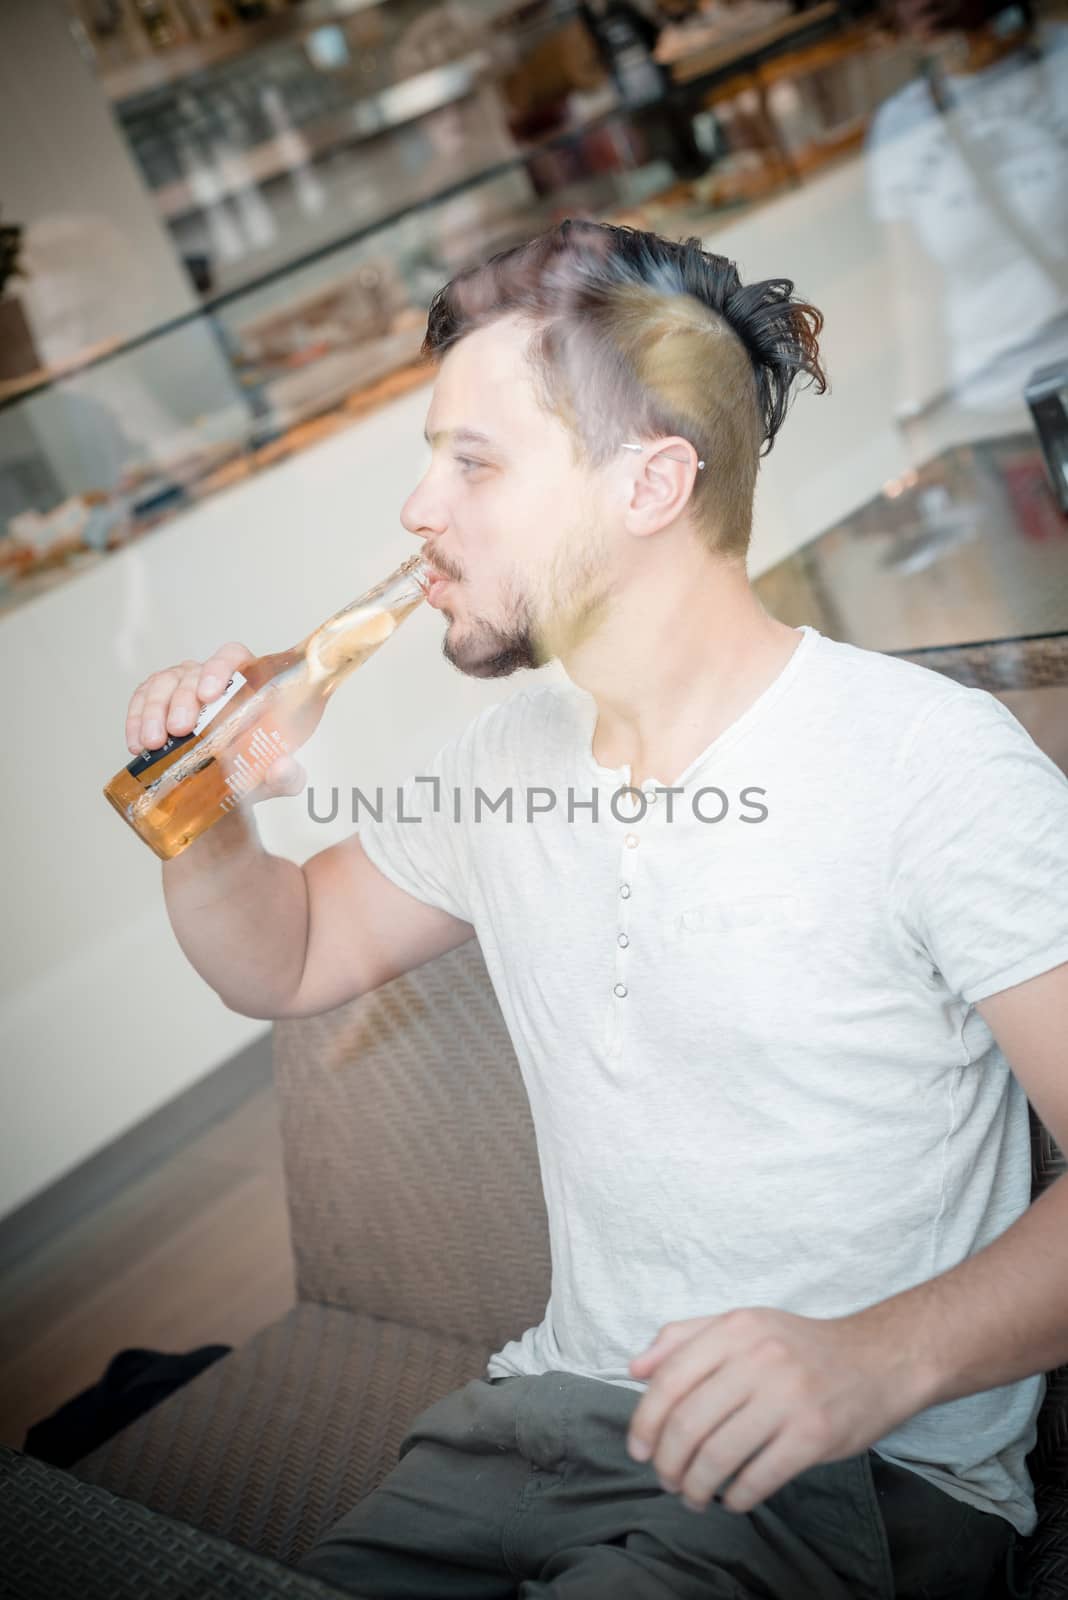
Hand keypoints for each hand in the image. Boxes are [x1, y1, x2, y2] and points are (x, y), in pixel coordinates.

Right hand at [124, 642, 304, 801]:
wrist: (228, 789)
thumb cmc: (256, 769)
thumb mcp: (277, 776)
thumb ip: (288, 775)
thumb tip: (283, 769)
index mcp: (246, 683)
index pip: (232, 657)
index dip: (219, 668)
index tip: (210, 693)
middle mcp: (210, 680)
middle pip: (192, 674)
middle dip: (182, 700)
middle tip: (179, 730)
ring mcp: (181, 688)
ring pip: (162, 684)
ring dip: (153, 711)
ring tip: (153, 742)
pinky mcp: (158, 704)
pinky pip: (141, 700)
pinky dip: (135, 720)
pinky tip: (136, 744)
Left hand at [625, 1306, 928, 1515]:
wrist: (879, 1359)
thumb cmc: (800, 1347)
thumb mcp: (743, 1324)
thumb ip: (684, 1338)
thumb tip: (635, 1369)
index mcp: (735, 1329)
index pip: (669, 1379)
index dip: (644, 1421)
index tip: (639, 1449)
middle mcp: (759, 1359)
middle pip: (687, 1423)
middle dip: (668, 1463)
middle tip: (666, 1480)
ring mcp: (788, 1397)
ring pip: (718, 1456)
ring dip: (696, 1486)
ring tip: (692, 1495)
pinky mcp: (813, 1435)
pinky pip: (758, 1477)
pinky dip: (736, 1497)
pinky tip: (732, 1499)